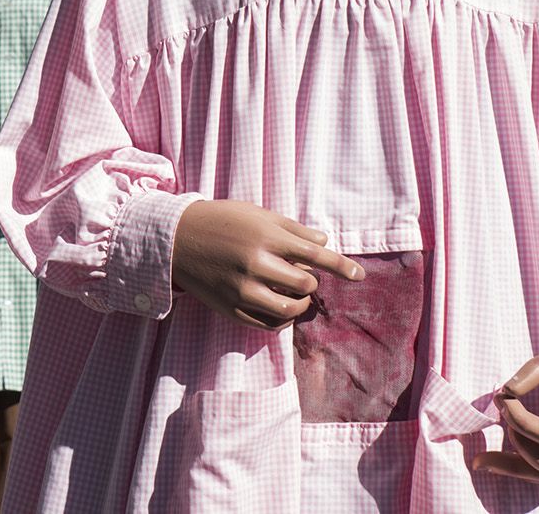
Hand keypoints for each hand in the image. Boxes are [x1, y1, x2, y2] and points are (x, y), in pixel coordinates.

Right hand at [171, 200, 362, 330]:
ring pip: (290, 308)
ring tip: (295, 293)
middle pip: (305, 283)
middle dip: (311, 281)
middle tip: (303, 275)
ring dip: (300, 302)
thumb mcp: (257, 214)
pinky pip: (268, 324)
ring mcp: (242, 290)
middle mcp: (255, 264)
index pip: (315, 255)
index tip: (360, 275)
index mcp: (265, 236)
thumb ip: (292, 228)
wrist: (178, 239)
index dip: (341, 266)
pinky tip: (281, 307)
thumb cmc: (222, 220)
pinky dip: (282, 318)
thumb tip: (324, 241)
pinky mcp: (231, 309)